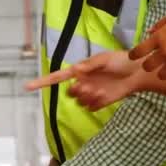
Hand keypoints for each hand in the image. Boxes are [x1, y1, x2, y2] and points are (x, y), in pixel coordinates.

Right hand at [25, 51, 146, 110]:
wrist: (137, 73)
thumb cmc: (121, 61)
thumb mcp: (104, 59)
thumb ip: (90, 65)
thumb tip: (75, 70)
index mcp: (80, 70)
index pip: (57, 77)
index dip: (42, 82)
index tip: (27, 87)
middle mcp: (82, 82)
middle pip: (69, 92)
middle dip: (76, 91)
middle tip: (87, 86)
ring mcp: (90, 93)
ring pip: (79, 101)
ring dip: (87, 97)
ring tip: (100, 90)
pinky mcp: (99, 102)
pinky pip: (90, 107)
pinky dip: (95, 103)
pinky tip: (105, 95)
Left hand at [127, 7, 165, 81]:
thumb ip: (160, 25)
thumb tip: (149, 34)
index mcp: (160, 36)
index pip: (138, 51)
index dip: (134, 55)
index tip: (135, 55)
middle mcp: (165, 51)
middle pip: (147, 66)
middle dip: (148, 65)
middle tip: (154, 62)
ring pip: (161, 75)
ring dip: (163, 72)